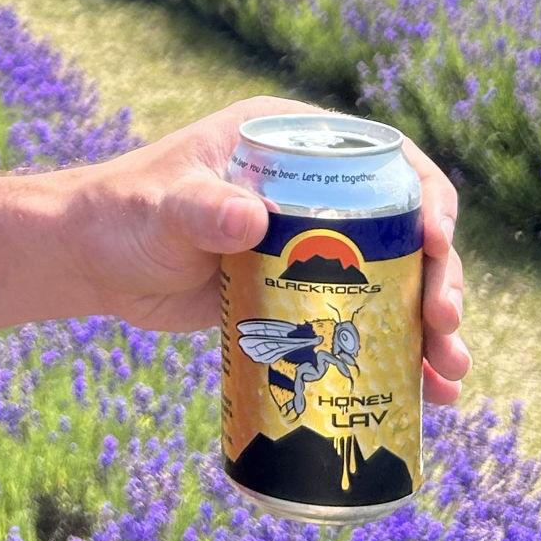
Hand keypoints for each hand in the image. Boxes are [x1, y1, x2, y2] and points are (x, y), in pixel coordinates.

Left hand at [63, 93, 471, 404]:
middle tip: (444, 327)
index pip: (384, 158)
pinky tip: (430, 398)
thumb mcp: (162, 208)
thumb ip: (199, 209)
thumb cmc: (122, 215)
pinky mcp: (303, 294)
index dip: (428, 196)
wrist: (93, 263)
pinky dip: (401, 357)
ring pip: (398, 281)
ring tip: (447, 376)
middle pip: (406, 227)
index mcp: (292, 142)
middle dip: (439, 278)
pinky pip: (367, 321)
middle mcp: (316, 187)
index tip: (438, 242)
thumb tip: (249, 218)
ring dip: (432, 328)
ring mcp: (315, 243)